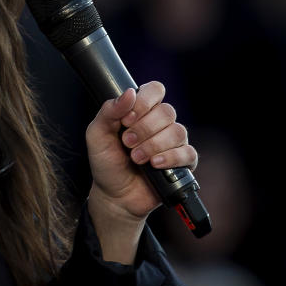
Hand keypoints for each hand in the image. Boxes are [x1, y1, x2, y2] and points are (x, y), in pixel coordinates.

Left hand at [86, 82, 196, 228]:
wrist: (113, 195)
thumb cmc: (106, 163)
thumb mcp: (97, 135)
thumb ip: (109, 111)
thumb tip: (129, 93)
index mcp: (141, 111)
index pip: (155, 90)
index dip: (143, 102)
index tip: (126, 119)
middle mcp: (159, 123)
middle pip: (166, 112)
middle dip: (144, 129)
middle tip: (127, 143)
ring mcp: (172, 142)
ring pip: (177, 132)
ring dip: (153, 145)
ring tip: (136, 158)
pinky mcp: (182, 162)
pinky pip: (188, 153)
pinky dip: (171, 157)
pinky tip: (155, 164)